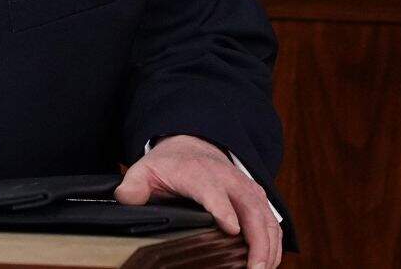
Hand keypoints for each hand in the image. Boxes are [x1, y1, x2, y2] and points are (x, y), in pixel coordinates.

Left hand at [115, 134, 281, 268]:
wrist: (193, 144)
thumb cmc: (170, 163)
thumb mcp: (146, 170)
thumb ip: (134, 185)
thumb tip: (126, 199)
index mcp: (199, 173)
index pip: (213, 191)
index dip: (222, 209)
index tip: (230, 229)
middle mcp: (228, 179)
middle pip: (249, 207)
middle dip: (256, 239)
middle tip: (255, 268)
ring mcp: (246, 188)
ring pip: (265, 216)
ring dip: (269, 245)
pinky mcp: (256, 198)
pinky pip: (271, 221)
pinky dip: (274, 242)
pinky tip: (270, 263)